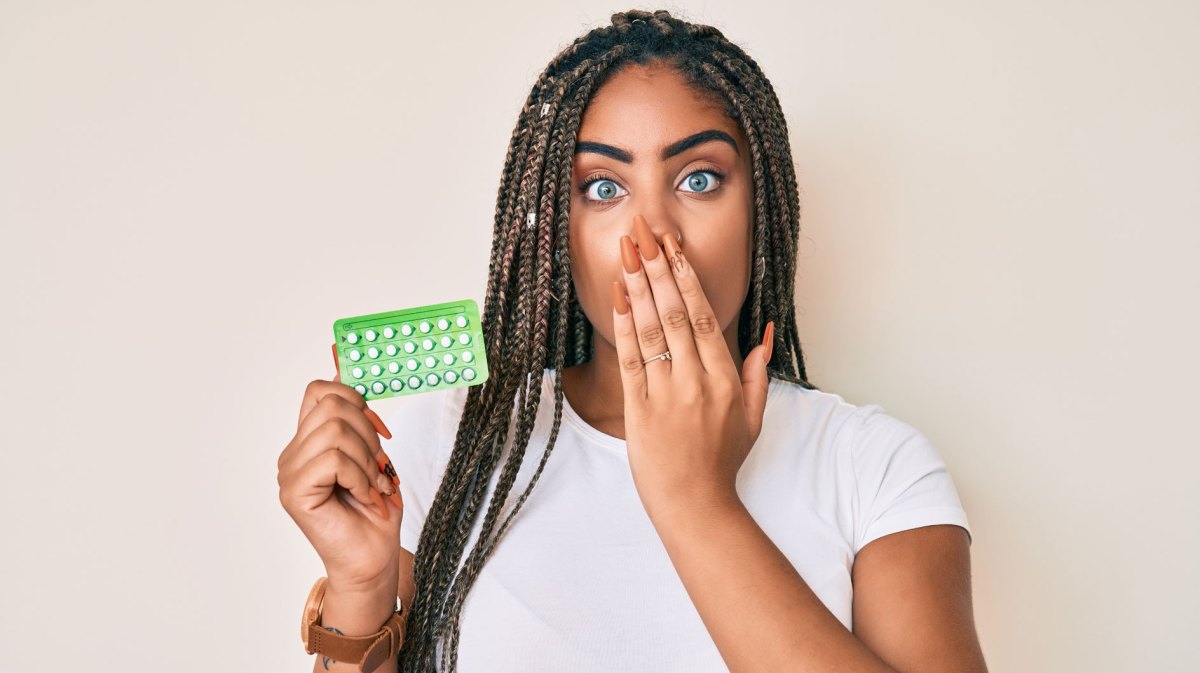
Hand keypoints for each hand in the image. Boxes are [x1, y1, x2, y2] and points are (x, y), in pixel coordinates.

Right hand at [277, 356, 404, 593]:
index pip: (319, 390)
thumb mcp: (373, 451)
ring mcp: (289, 472)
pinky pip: (334, 459)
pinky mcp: (294, 492)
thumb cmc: (375, 510)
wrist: (374, 558)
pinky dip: (361, 477)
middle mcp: (293, 454)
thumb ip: (355, 412)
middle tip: (378, 467)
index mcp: (309, 440)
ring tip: (372, 486)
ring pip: (335, 430)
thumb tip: (341, 357)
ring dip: (367, 460)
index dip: (355, 399)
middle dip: (368, 433)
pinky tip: (365, 497)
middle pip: (331, 404)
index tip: (380, 430)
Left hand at [611, 214, 774, 520]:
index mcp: (725, 378)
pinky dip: (623, 325)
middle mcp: (697, 380)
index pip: (704, 315)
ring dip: (638, 285)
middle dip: (657, 267)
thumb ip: (758, 373)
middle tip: (644, 231)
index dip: (686, 277)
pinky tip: (617, 296)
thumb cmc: (721, 462)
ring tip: (626, 250)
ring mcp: (667, 394)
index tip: (673, 247)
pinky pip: (630, 359)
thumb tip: (764, 332)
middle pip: (676, 312)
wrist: (695, 505)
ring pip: (652, 329)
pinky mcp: (640, 409)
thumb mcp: (753, 418)